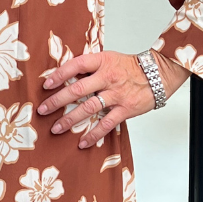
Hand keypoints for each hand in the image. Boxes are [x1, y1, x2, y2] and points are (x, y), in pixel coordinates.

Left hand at [37, 49, 189, 148]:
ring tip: (56, 128)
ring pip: (89, 108)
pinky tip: (82, 142)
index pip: (77, 65)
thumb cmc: (130, 67)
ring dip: (70, 119)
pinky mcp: (125, 109)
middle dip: (58, 101)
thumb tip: (65, 75)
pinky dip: (93, 134)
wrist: (159, 73)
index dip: (60, 74)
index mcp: (103, 61)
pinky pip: (106, 124)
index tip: (46, 85)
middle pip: (78, 89)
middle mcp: (108, 77)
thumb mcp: (109, 59)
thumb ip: (90, 67)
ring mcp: (117, 94)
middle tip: (43, 110)